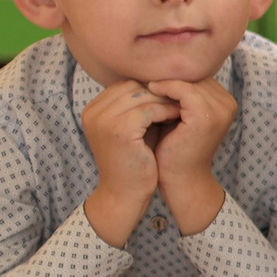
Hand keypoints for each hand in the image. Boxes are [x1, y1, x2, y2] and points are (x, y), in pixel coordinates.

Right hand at [80, 79, 179, 244]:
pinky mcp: (118, 130)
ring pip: (142, 96)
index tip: (172, 93)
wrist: (125, 194)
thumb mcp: (135, 129)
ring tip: (184, 105)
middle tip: (181, 97)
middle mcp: (92, 112)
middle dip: (158, 91)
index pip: (124, 86)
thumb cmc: (135, 161)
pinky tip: (179, 117)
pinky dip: (166, 111)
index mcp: (92, 110)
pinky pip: (149, 110)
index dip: (150, 88)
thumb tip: (165, 81)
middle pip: (132, 87)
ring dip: (165, 100)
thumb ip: (141, 106)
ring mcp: (103, 120)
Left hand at [146, 77, 234, 234]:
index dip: (176, 74)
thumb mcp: (179, 117)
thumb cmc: (175, 149)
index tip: (152, 72)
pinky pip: (184, 90)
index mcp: (225, 103)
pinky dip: (166, 87)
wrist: (180, 179)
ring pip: (190, 80)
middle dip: (171, 74)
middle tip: (145, 72)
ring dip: (165, 79)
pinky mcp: (205, 116)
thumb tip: (158, 68)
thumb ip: (178, 96)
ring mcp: (220, 110)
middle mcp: (228, 104)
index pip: (199, 76)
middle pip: (196, 75)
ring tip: (145, 81)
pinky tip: (150, 90)